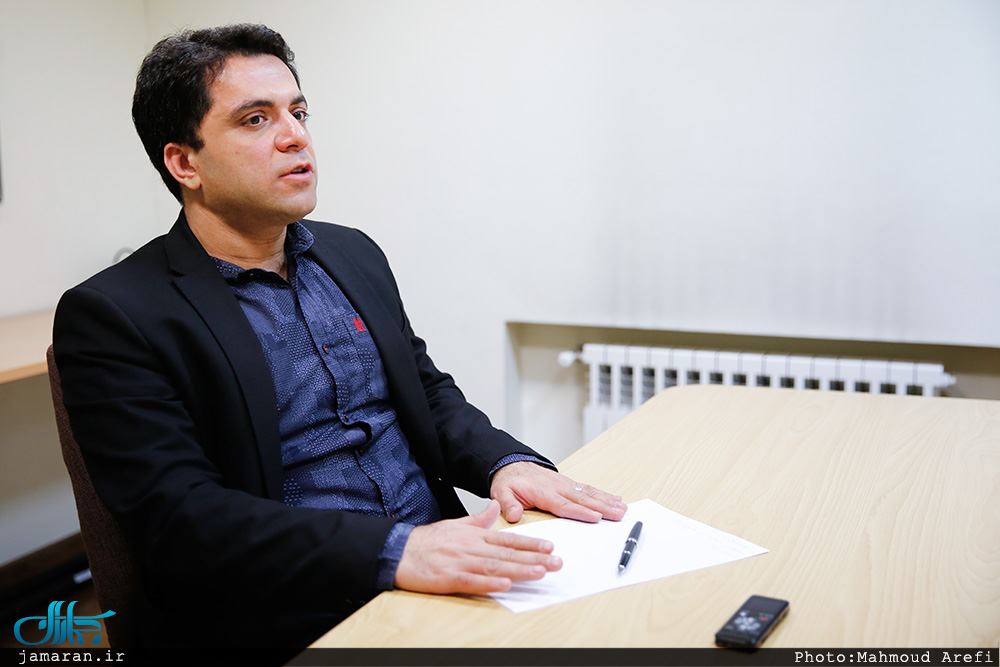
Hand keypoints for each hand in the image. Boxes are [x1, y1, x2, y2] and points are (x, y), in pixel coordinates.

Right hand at [394, 500, 562, 593]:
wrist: (401, 551)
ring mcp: (461, 563)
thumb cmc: (430, 540)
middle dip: (534, 558)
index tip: (550, 547)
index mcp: (475, 535)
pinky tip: (506, 585)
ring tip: (539, 572)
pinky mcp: (449, 578)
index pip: (509, 540)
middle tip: (556, 562)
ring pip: (495, 567)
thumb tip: (495, 505)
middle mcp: (472, 548)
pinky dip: (490, 583)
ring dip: (519, 570)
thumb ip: (479, 518)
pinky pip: (473, 581)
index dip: (531, 543)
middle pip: (508, 554)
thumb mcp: (457, 524)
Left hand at [490, 462, 627, 523]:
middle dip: (602, 507)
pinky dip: (603, 494)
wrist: (511, 465)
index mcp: (542, 492)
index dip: (580, 511)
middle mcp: (558, 487)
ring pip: (589, 493)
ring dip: (607, 501)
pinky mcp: (569, 484)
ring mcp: (565, 484)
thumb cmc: (509, 482)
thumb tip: (514, 514)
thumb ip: (508, 504)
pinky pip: (588, 489)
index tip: (596, 517)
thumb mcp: (501, 493)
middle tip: (619, 514)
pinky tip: (616, 499)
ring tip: (622, 508)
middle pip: (583, 499)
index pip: (564, 505)